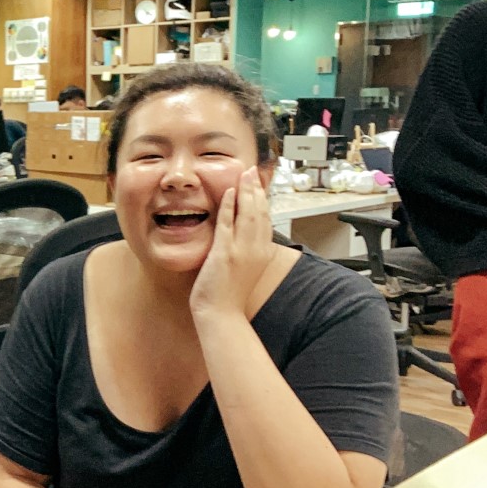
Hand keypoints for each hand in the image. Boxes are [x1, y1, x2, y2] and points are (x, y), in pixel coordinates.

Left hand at [189, 166, 275, 319]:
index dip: (263, 199)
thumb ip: (248, 251)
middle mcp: (256, 249)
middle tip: (252, 173)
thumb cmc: (229, 296)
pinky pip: (227, 224)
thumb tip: (247, 238)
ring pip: (247, 214)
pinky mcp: (225, 253)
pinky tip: (228, 193)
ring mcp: (241, 251)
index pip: (265, 219)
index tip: (258, 185)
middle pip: (260, 212)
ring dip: (245, 192)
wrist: (221, 315)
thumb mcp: (246, 269)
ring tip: (243, 175)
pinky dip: (229, 207)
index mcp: (262, 253)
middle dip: (256, 190)